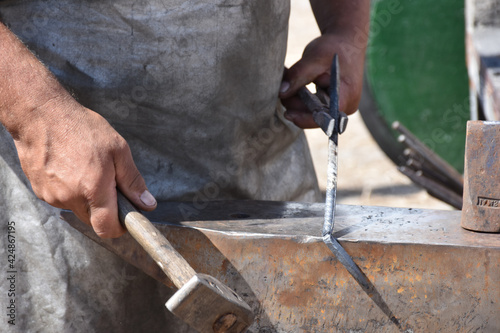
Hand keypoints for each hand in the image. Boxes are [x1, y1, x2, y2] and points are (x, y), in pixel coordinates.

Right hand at [14, 96, 155, 237]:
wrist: (41, 114)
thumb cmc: (82, 128)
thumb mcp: (118, 150)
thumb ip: (132, 181)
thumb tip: (147, 204)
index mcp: (93, 189)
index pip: (107, 229)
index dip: (119, 227)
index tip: (126, 216)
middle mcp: (70, 198)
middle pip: (93, 220)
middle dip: (105, 209)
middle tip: (109, 183)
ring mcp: (52, 196)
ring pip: (77, 208)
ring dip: (86, 197)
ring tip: (86, 168)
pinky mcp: (40, 191)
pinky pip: (62, 199)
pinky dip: (70, 190)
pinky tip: (70, 167)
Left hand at [279, 33, 365, 127]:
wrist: (346, 40)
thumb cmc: (334, 47)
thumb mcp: (315, 58)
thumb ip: (298, 75)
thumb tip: (281, 93)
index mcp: (348, 97)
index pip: (325, 117)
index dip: (305, 118)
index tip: (288, 113)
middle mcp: (347, 105)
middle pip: (317, 116)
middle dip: (298, 106)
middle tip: (282, 92)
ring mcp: (341, 105)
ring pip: (314, 112)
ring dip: (298, 102)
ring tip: (287, 87)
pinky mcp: (333, 103)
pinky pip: (315, 107)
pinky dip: (302, 99)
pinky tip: (293, 89)